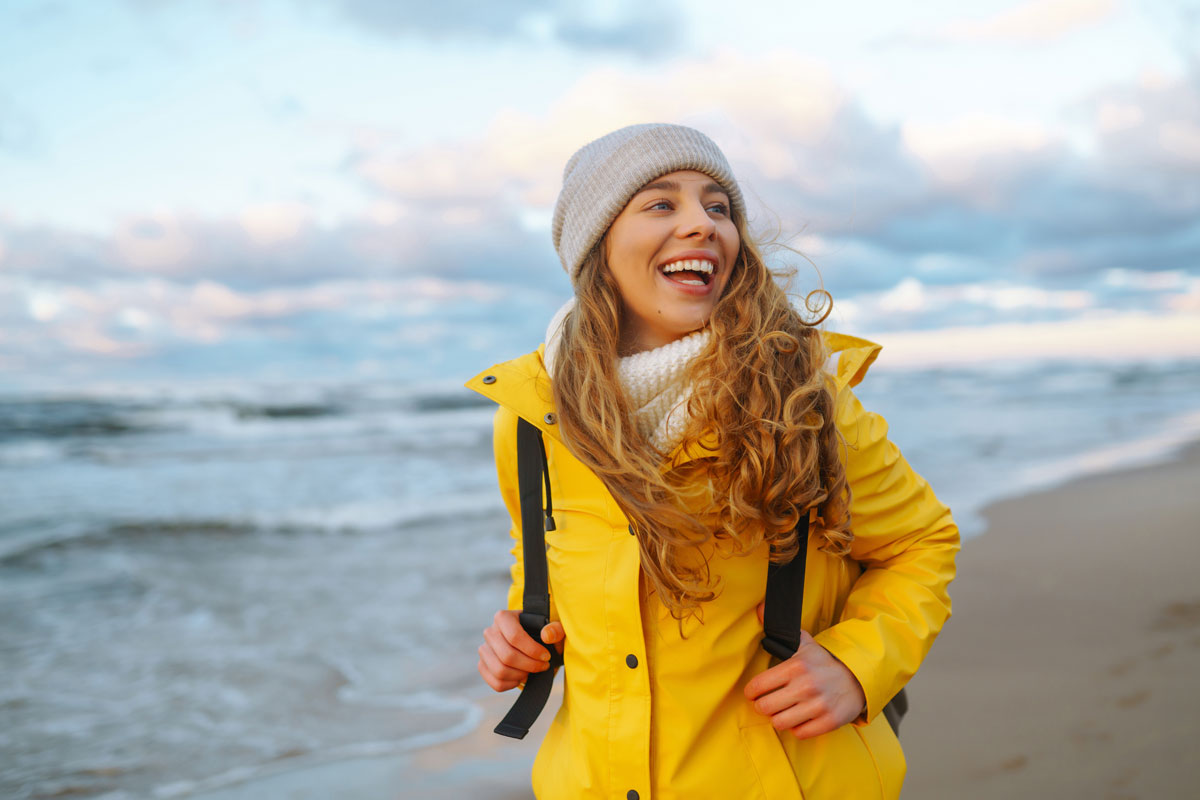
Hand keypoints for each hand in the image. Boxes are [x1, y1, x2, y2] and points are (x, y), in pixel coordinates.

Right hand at [477, 609, 565, 691]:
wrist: (530, 641)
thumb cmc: (542, 633)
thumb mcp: (553, 627)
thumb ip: (556, 629)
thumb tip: (546, 635)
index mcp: (503, 617)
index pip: (514, 636)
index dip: (532, 650)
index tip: (546, 656)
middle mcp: (490, 632)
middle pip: (507, 656)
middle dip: (529, 665)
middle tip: (543, 666)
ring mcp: (484, 650)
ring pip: (500, 671)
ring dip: (521, 675)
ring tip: (531, 671)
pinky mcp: (483, 666)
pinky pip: (495, 682)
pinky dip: (511, 684)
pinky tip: (521, 677)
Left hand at [744, 601, 865, 738]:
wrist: (858, 677)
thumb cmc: (824, 662)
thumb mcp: (804, 643)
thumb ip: (781, 630)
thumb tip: (761, 608)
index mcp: (796, 666)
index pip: (758, 686)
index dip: (751, 692)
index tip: (753, 693)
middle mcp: (806, 686)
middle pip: (765, 708)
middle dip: (762, 707)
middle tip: (767, 704)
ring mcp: (818, 705)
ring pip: (780, 723)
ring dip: (778, 719)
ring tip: (782, 711)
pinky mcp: (829, 721)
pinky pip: (800, 733)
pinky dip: (797, 728)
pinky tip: (800, 718)